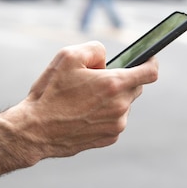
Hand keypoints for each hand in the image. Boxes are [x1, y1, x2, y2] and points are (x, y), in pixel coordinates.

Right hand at [9, 41, 158, 162]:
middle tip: (97, 78)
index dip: (152, 61)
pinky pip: (115, 119)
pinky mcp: (109, 138)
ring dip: (112, 97)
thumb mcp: (68, 56)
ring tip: (85, 98)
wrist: (34, 130)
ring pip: (124, 104)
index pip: (150, 72)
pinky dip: (106, 113)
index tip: (149, 57)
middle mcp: (120, 106)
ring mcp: (116, 125)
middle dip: (121, 79)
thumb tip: (107, 60)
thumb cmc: (50, 92)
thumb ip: (96, 49)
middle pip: (135, 87)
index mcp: (114, 84)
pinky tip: (84, 113)